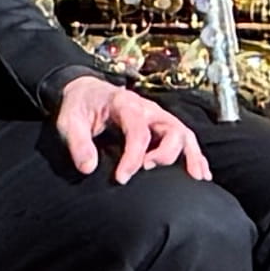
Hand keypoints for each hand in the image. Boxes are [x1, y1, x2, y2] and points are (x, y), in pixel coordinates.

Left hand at [57, 74, 208, 181]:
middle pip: (171, 128)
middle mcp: (147, 109)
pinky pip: (184, 140)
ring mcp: (157, 117)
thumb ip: (78, 143)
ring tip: (195, 178)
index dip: (132, 156)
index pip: (137, 131)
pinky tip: (201, 174)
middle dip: (165, 153)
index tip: (122, 178)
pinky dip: (195, 156)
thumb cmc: (79, 107)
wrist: (86, 92)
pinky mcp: (161, 126)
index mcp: (124, 104)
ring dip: (190, 156)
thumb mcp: (69, 121)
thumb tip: (88, 168)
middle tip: (148, 170)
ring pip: (183, 134)